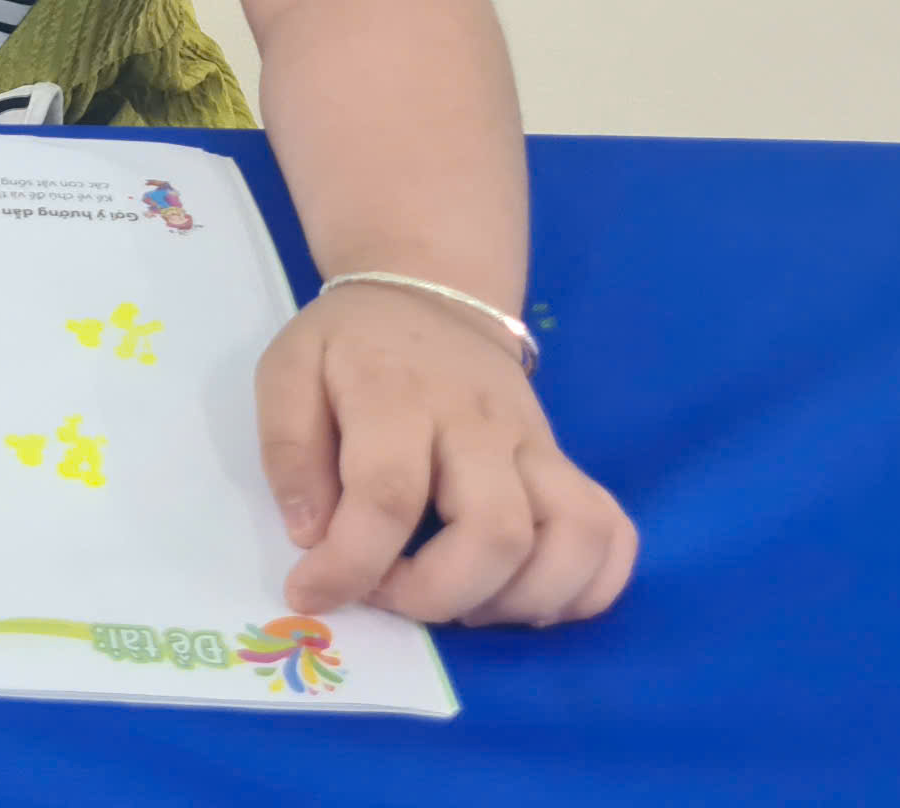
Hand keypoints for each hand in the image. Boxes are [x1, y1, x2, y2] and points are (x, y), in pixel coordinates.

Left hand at [254, 281, 636, 626]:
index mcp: (398, 397)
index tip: (311, 592)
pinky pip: (611, 533)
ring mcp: (535, 443)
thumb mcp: (288, 370)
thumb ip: (288, 449)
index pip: (388, 496)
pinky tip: (528, 599)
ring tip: (461, 605)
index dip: (350, 564)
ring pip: (572, 538)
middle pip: (495, 532)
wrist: (430, 294)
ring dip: (520, 601)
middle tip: (390, 596)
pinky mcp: (566, 462)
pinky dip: (588, 587)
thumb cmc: (350, 345)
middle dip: (439, 594)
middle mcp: (480, 423)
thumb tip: (311, 534)